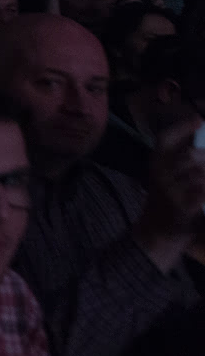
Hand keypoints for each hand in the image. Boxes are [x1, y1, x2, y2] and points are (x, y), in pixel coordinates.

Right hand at [138, 120, 204, 242]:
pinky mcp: (181, 205)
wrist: (157, 235)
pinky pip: (202, 191)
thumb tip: (199, 142)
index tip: (199, 120)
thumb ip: (182, 160)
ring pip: (201, 174)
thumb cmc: (168, 202)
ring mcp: (169, 189)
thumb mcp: (167, 177)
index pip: (165, 139)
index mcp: (155, 163)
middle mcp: (159, 173)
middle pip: (191, 155)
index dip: (182, 128)